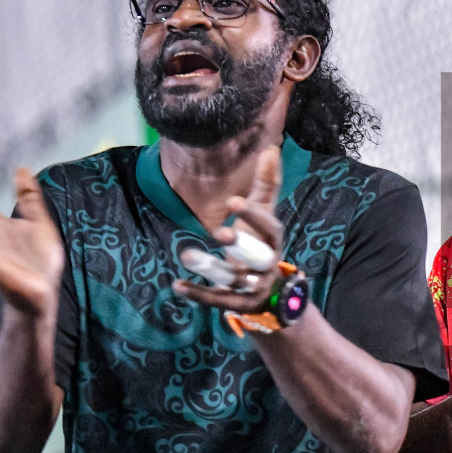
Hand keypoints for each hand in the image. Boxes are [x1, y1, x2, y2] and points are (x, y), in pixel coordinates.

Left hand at [172, 146, 287, 313]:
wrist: (271, 293)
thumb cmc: (261, 244)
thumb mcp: (264, 215)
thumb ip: (267, 185)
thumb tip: (271, 148)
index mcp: (274, 240)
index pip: (269, 228)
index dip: (253, 216)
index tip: (233, 201)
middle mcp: (268, 265)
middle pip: (257, 256)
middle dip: (240, 246)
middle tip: (220, 233)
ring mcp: (254, 286)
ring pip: (233, 277)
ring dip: (210, 267)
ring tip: (186, 254)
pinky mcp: (239, 304)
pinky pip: (218, 299)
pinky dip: (199, 293)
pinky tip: (177, 285)